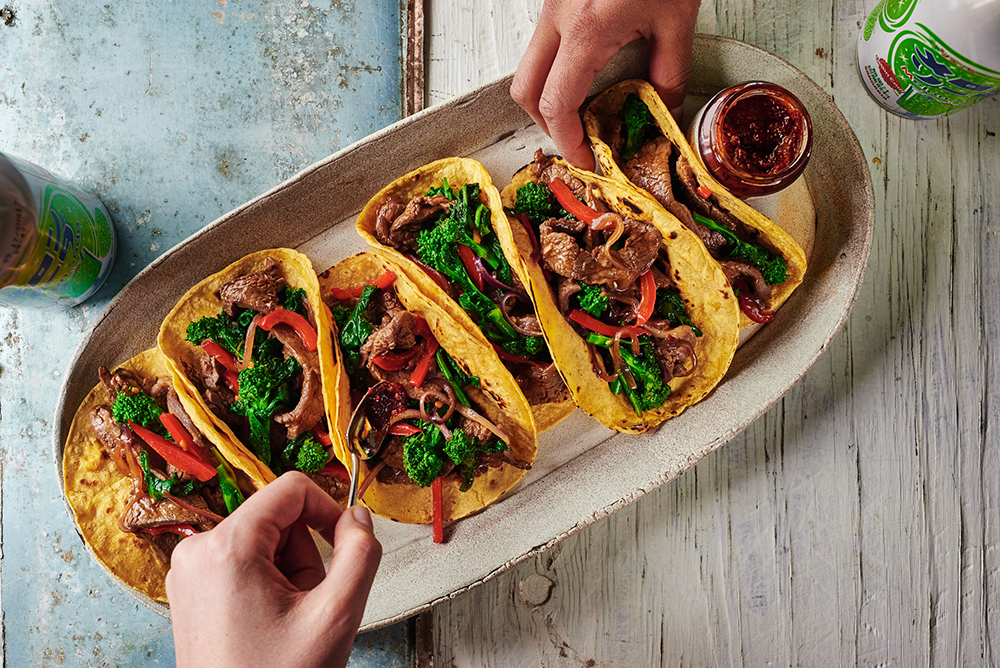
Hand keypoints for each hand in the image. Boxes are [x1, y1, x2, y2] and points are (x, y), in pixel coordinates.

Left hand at [167, 471, 382, 667]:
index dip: (329, 510)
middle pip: (278, 516)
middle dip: (304, 554)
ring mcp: (190, 570)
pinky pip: (244, 561)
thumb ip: (360, 553)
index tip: (345, 543)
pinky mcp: (192, 587)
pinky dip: (267, 583)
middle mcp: (198, 551)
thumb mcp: (336, 614)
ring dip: (287, 571)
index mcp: (227, 548)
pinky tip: (269, 620)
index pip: (292, 489)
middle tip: (307, 603)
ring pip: (263, 540)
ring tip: (287, 617)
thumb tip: (359, 516)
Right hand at [511, 0, 700, 169]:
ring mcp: (551, 5)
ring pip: (529, 67)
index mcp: (585, 29)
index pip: (556, 104)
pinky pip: (544, 45)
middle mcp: (557, 18)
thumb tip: (665, 107)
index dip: (568, 141)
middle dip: (547, 124)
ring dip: (549, 96)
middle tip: (579, 138)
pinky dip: (556, 70)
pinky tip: (586, 74)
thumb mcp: (677, 16)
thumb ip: (670, 70)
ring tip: (584, 110)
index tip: (588, 158)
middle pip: (525, 91)